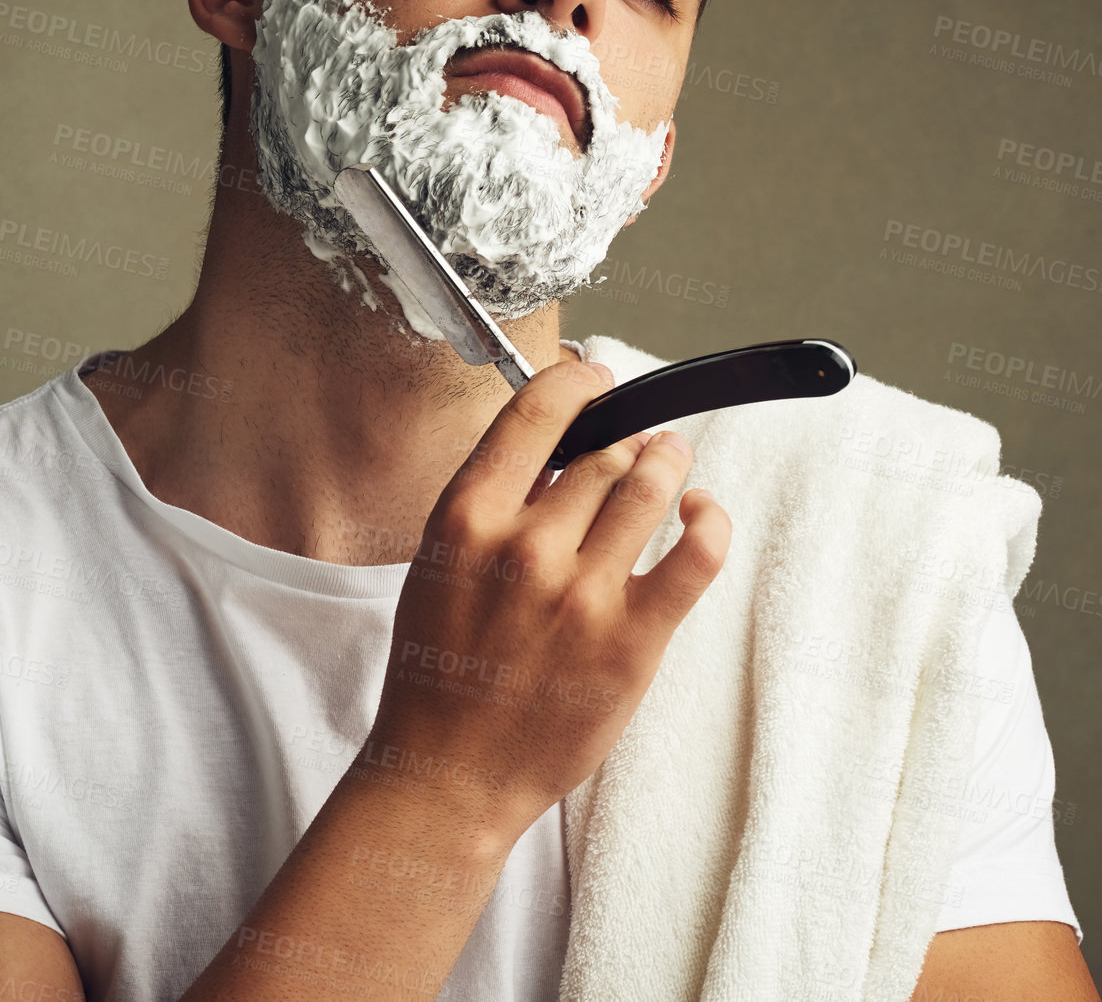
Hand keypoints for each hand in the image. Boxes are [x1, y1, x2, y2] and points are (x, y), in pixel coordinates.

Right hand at [355, 358, 731, 847]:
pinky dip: (710, 519)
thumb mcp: (438, 565)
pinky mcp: (632, 640)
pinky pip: (697, 554)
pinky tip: (702, 510)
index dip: (577, 381)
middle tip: (634, 440)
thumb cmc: (440, 670)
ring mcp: (581, 593)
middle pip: (604, 451)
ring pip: (650, 484)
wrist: (450, 772)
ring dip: (668, 459)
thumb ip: (493, 505)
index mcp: (466, 519)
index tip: (594, 377)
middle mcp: (524, 547)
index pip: (535, 413)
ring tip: (671, 457)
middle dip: (626, 435)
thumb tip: (559, 451)